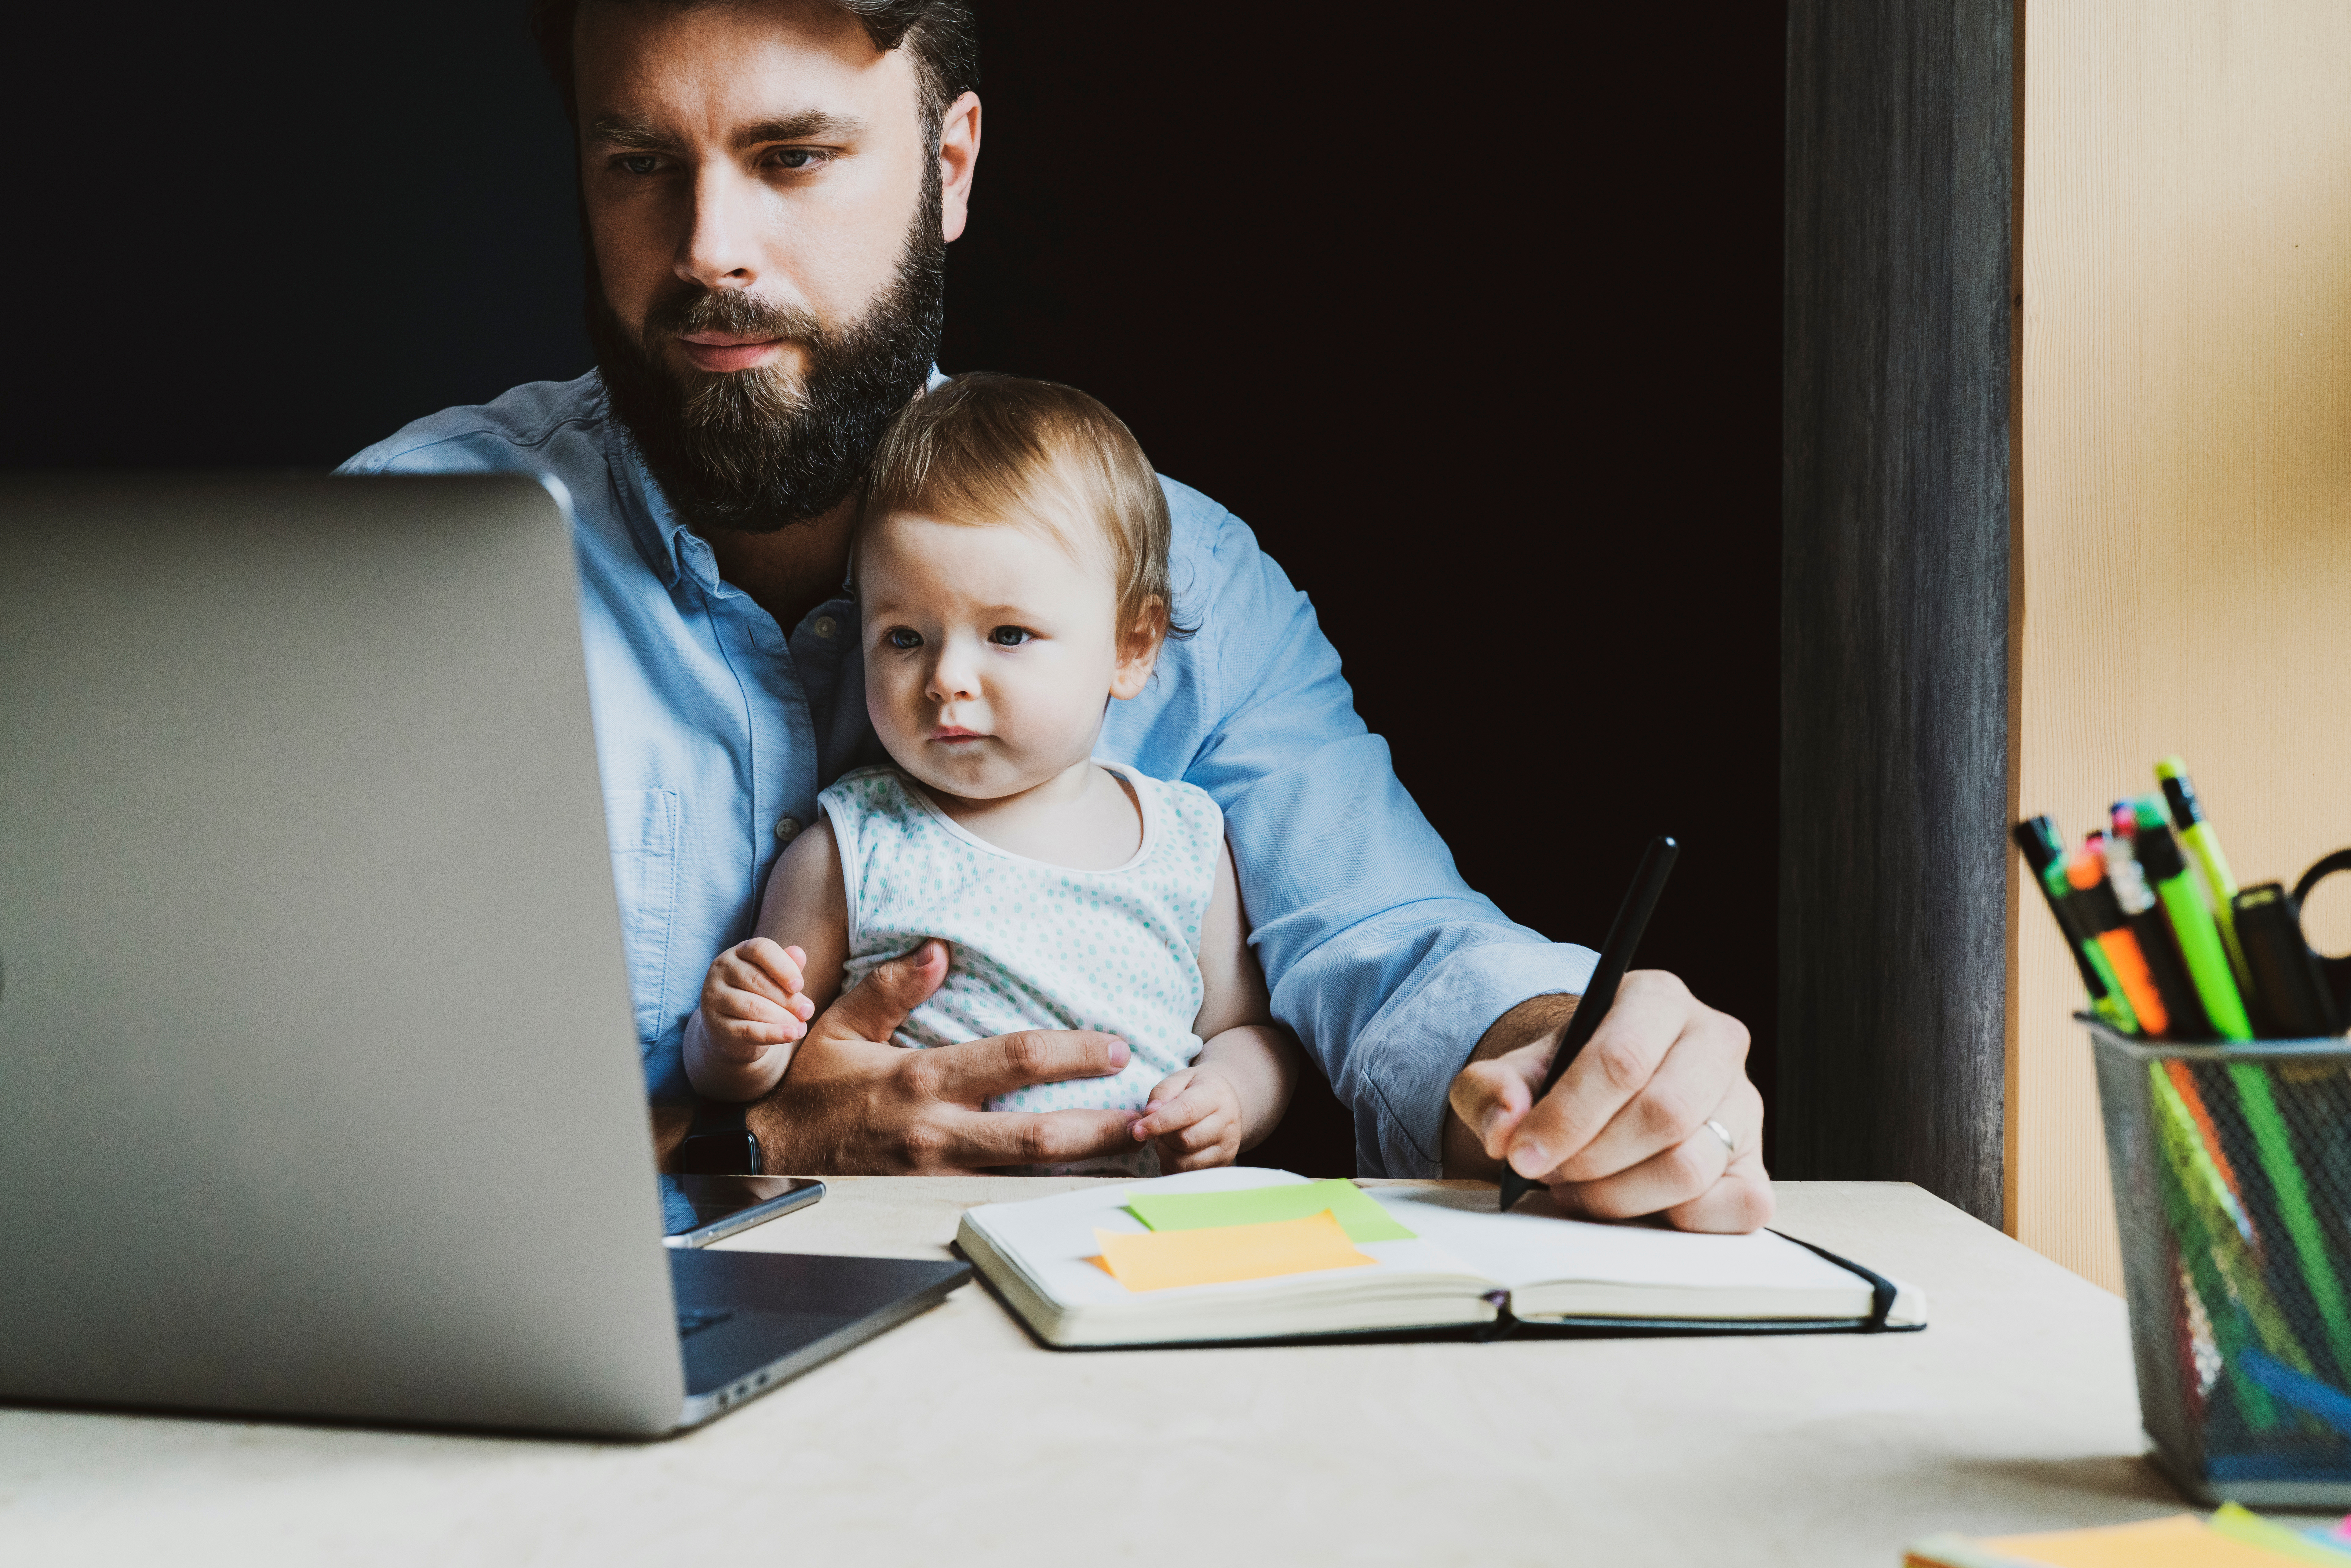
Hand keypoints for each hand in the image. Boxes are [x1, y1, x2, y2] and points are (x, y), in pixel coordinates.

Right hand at [701, 939, 814, 1063]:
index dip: (783, 966)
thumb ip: (787, 965)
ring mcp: (714, 998)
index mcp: (739, 952)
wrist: (733, 1029)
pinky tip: (791, 1035)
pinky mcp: (715, 1026)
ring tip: (801, 1026)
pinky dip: (772, 1033)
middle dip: (787, 998)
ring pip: (752, 1006)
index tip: (800, 985)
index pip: (760, 949)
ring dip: (783, 1018)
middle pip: (757, 980)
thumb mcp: (774, 978)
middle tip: (808, 1011)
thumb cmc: (760, 995)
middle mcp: (721, 970)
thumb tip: (799, 953)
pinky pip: (747, 1030)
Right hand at [737, 940, 1143, 1173]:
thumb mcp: (839, 1026)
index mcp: (922, 1079)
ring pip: (1029, 1173)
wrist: (765, 1155)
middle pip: (1040, 1134)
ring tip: (1136, 1150)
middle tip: (1151, 1113)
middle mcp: (938, 1131)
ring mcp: (939, 1174)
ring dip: (1086, 1164)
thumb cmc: (808, 1088)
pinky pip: (1004, 1193)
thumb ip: (890, 987)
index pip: (1014, 1060)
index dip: (1072, 1053)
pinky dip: (1048, 1188)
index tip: (1117, 1047)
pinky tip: (1084, 1179)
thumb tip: (937, 950)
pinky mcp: (934, 1199)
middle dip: (1102, 1125)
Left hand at [1130, 1066, 1244, 1171]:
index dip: (1158, 1123)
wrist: (1229, 1104)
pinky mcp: (1222, 1165)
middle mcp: (1226, 1123)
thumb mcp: (1180, 1079)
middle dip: (1162, 1138)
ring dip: (1165, 1154)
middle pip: (1185, 1140)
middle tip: (1157, 1129)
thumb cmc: (1198, 1090)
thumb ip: (1162, 1092)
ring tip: (1165, 1140)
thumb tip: (1150, 1113)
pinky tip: (1173, 1151)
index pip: (1186, 1111)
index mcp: (1215, 1095)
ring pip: (1185, 1163)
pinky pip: (1187, 1175)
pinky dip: (1172, 1166)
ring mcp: (1227, 1147)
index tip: (1137, 1130)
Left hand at [1444, 971, 1772, 1232]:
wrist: (1602, 1095)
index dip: (1567, 1117)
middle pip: (1662, 1114)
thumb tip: (1506, 1128)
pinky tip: (1637, 1208)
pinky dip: (1682, 1220)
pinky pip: (1739, 1206)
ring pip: (1691, 1166)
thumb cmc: (1564, 1078)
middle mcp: (1715, 1042)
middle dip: (1593, 1159)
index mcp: (1657, 999)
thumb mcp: (1513, 1072)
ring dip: (1621, 1195)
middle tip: (1551, 1174)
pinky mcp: (1756, 1163)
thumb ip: (1492, 1090)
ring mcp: (1744, 1105)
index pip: (1622, 1060)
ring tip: (1579, 1189)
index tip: (1523, 1155)